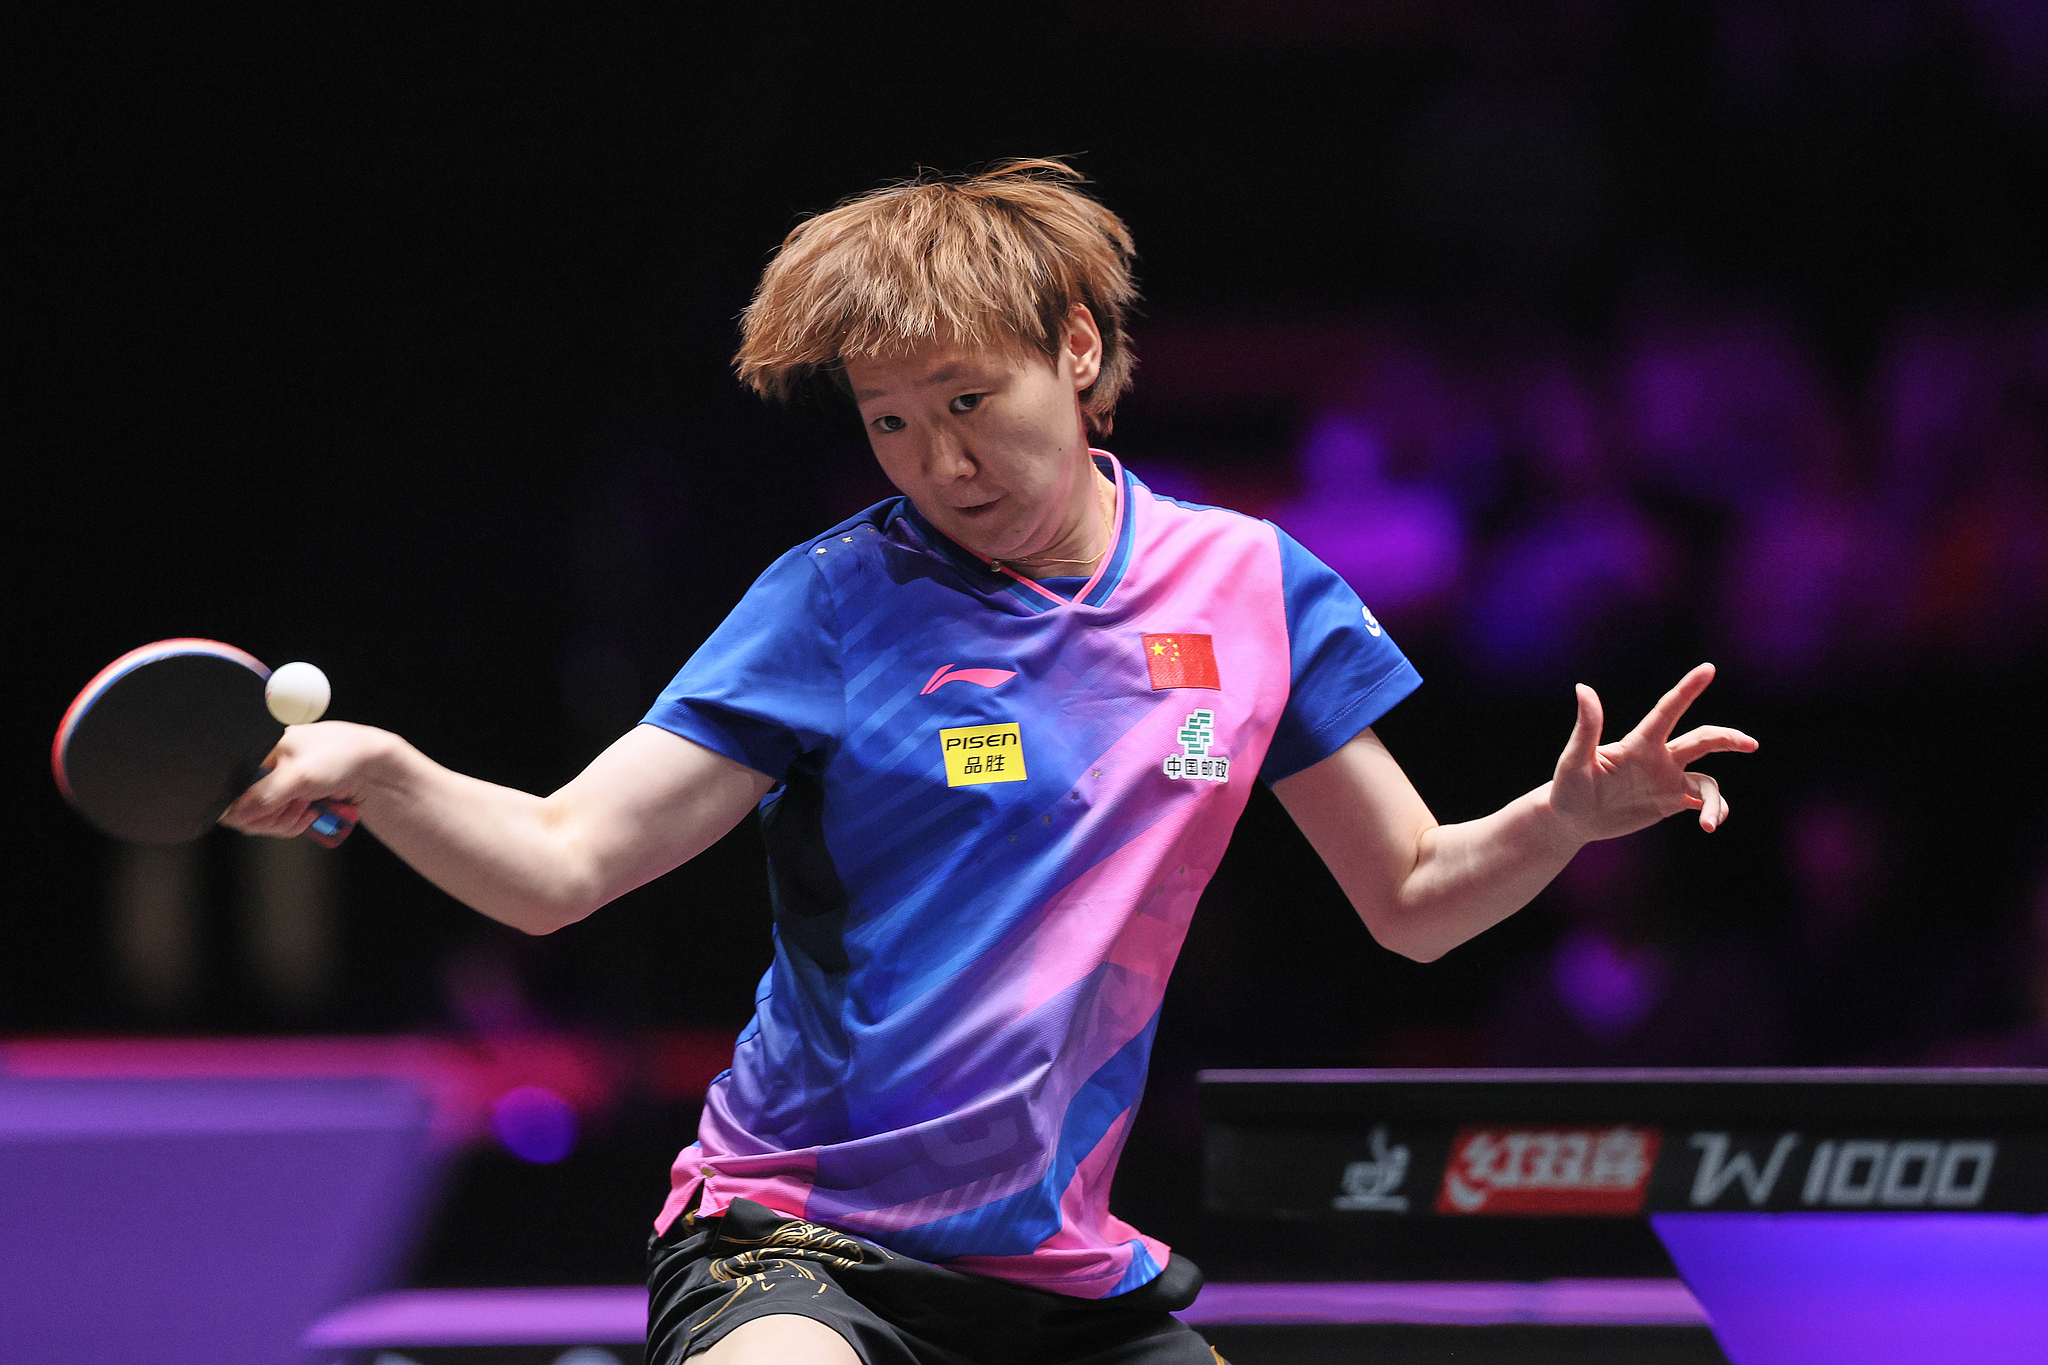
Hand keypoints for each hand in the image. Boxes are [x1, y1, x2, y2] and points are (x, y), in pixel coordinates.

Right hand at [221, 720, 391, 838]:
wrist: (372, 765)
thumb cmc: (340, 755)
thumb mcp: (300, 775)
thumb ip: (265, 795)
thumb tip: (234, 816)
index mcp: (256, 750)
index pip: (228, 789)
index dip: (244, 807)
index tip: (268, 810)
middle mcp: (260, 768)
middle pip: (243, 811)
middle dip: (273, 815)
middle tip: (297, 804)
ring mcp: (273, 786)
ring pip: (260, 822)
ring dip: (287, 820)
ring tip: (308, 805)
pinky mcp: (286, 801)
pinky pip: (277, 824)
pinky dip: (294, 823)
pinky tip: (312, 811)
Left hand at [1548, 663, 1757, 843]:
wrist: (1570, 819)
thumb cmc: (1567, 787)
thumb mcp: (1574, 759)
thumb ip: (1586, 727)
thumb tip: (1583, 688)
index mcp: (1639, 743)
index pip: (1668, 710)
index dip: (1687, 689)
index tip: (1708, 668)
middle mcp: (1659, 757)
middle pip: (1702, 739)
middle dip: (1727, 738)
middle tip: (1750, 744)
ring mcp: (1667, 780)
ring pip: (1707, 779)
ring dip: (1715, 800)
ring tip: (1709, 822)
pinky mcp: (1669, 801)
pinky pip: (1702, 801)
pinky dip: (1714, 810)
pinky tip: (1710, 824)